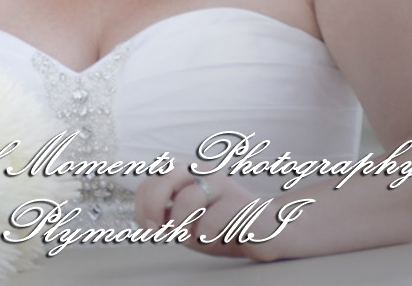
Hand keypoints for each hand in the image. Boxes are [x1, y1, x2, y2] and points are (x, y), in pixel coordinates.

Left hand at [134, 170, 288, 260]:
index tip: (148, 230)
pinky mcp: (241, 203)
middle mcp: (203, 173)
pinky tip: (213, 238)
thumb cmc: (223, 227)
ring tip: (190, 237)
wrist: (269, 234)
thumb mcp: (188, 222)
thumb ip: (167, 216)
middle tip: (158, 231)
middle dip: (154, 207)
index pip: (151, 181)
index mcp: (187, 174)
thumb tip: (147, 221)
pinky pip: (211, 220)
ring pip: (187, 199)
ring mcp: (223, 185)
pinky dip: (205, 235)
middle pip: (165, 178)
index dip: (142, 206)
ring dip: (182, 225)